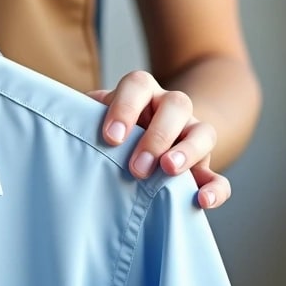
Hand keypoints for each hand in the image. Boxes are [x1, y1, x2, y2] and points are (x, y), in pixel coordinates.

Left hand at [87, 71, 230, 209]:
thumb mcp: (96, 118)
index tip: (111, 137)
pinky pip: (217, 174)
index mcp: (142, 92)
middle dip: (156, 136)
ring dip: (187, 152)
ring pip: (203, 132)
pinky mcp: (204, 166)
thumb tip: (68, 121)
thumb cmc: (111, 130)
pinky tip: (202, 201)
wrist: (141, 140)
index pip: (138, 85)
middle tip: (136, 166)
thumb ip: (84, 117)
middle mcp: (171, 107)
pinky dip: (215, 187)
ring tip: (168, 170)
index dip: (125, 108)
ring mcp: (192, 134)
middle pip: (176, 105)